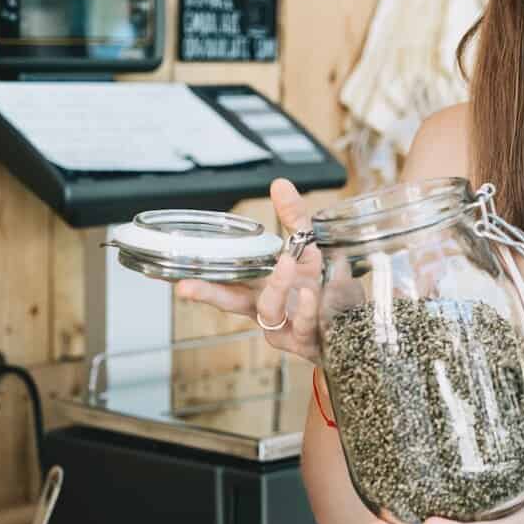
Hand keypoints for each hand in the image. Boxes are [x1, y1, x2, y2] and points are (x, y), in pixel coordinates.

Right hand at [174, 178, 324, 363]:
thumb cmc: (324, 287)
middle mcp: (265, 308)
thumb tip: (279, 183)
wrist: (353, 319)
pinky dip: (306, 307)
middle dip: (207, 294)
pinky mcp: (307, 339)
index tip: (170, 276)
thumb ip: (293, 218)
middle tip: (185, 287)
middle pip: (229, 302)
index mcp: (258, 287)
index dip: (195, 280)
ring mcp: (284, 327)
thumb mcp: (309, 248)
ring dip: (276, 286)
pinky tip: (311, 293)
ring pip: (268, 311)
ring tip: (287, 264)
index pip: (221, 284)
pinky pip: (302, 324)